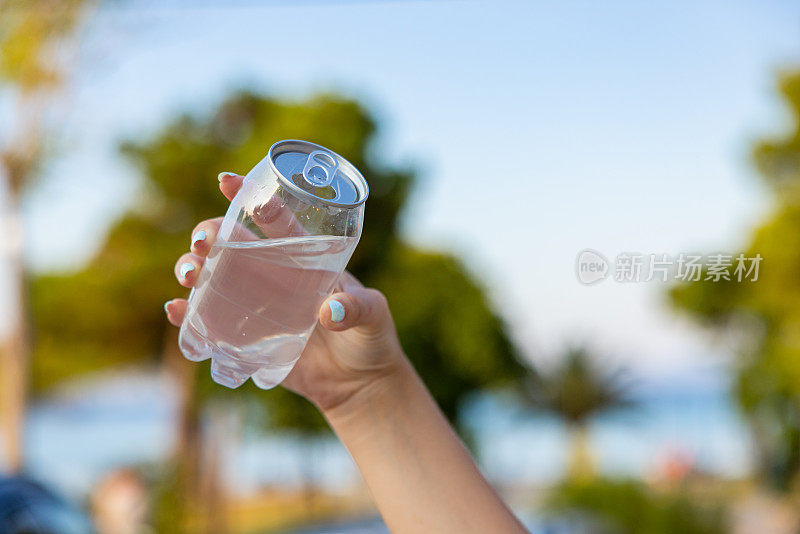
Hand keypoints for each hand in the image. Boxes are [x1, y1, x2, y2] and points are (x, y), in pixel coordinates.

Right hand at [164, 172, 406, 412]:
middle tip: (202, 242)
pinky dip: (188, 315)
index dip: (250, 197)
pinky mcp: (247, 338)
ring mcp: (257, 306)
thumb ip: (357, 308)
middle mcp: (274, 277)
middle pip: (232, 244)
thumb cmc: (371, 339)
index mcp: (305, 259)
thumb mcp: (373, 316)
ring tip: (189, 274)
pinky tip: (176, 310)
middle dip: (209, 234)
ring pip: (213, 278)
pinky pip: (209, 323)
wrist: (359, 383)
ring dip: (193, 269)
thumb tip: (328, 313)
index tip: (227, 180)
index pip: (275, 222)